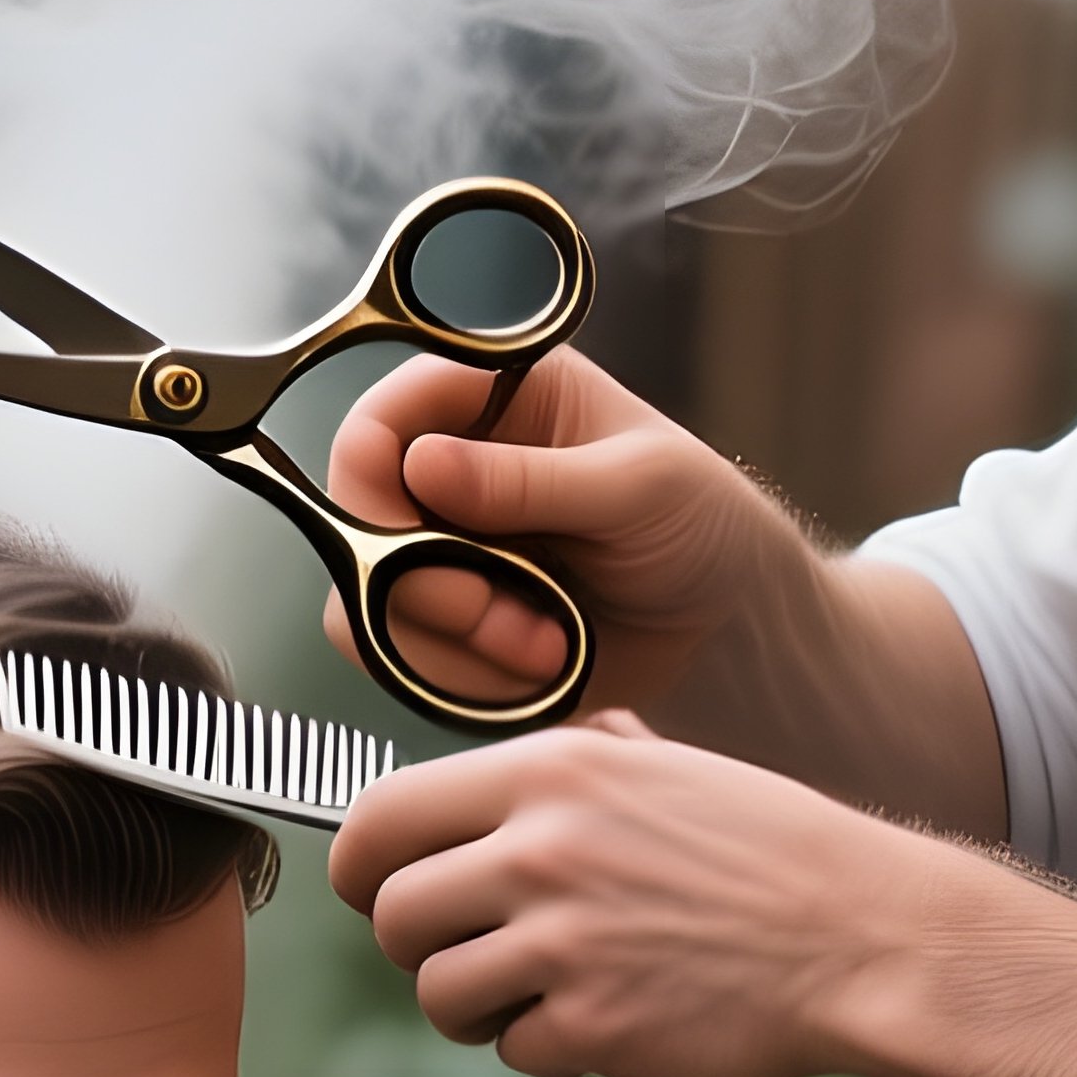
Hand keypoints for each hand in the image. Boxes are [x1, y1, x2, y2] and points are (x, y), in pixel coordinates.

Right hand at [323, 349, 829, 712]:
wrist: (723, 628)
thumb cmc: (702, 524)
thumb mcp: (635, 486)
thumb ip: (529, 479)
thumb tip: (422, 463)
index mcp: (490, 399)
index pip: (377, 423)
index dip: (367, 482)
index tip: (402, 535)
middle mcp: (449, 474)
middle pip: (353, 527)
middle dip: (422, 587)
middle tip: (492, 612)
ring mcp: (441, 555)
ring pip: (368, 607)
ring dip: (455, 642)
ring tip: (545, 644)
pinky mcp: (448, 627)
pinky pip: (406, 661)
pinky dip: (468, 676)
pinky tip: (539, 661)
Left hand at [328, 712, 931, 1076]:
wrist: (864, 935)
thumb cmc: (762, 848)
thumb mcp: (660, 765)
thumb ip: (564, 766)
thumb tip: (476, 783)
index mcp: (545, 773)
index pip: (377, 818)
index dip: (358, 867)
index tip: (373, 891)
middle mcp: (540, 850)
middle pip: (392, 917)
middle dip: (420, 947)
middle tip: (475, 953)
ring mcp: (563, 941)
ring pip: (437, 995)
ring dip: (476, 1008)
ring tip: (541, 992)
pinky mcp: (593, 1024)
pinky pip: (515, 1052)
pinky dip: (550, 1049)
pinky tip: (609, 1019)